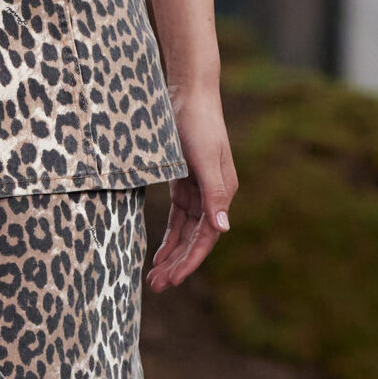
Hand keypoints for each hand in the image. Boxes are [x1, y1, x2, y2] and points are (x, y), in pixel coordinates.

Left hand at [148, 85, 236, 292]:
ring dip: (171, 253)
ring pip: (185, 231)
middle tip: (157, 286)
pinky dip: (169, 235)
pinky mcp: (184, 181)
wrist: (189, 91)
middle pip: (195, 239)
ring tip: (154, 276)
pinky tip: (158, 251)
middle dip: (177, 264)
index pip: (207, 238)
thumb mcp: (204, 159)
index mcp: (223, 193)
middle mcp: (214, 195)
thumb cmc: (198, 122)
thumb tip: (223, 228)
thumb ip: (214, 195)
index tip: (170, 280)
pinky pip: (178, 217)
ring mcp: (199, 189)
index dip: (189, 261)